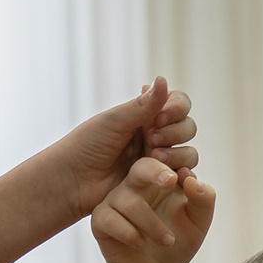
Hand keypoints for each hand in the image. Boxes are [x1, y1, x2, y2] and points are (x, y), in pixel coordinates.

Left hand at [61, 78, 199, 219]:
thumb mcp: (115, 121)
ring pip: (189, 153)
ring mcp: (158, 161)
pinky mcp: (157, 183)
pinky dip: (182, 174)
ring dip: (178, 153)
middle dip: (175, 132)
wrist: (73, 181)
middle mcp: (156, 135)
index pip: (178, 103)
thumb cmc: (87, 146)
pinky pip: (181, 177)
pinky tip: (171, 175)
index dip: (177, 108)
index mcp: (145, 116)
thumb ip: (143, 105)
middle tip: (150, 140)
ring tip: (155, 157)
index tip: (159, 117)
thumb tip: (163, 79)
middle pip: (188, 127)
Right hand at [91, 157, 214, 262]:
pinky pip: (110, 219)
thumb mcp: (199, 221)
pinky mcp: (100, 218)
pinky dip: (128, 233)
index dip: (172, 160)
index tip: (182, 176)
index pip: (165, 158)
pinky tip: (140, 243)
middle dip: (155, 172)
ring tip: (168, 241)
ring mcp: (116, 200)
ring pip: (129, 201)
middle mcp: (136, 183)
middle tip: (171, 182)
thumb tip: (192, 180)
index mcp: (161, 177)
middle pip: (142, 167)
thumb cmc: (178, 241)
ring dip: (151, 224)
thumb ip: (204, 199)